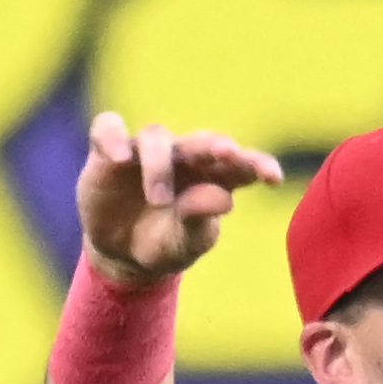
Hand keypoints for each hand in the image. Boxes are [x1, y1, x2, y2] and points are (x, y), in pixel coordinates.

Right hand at [75, 111, 283, 283]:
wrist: (121, 255)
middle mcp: (183, 158)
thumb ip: (200, 219)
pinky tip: (120, 158)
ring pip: (157, 138)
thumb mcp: (184, 242)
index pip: (240, 164)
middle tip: (227, 154)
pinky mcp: (108, 151)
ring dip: (160, 165)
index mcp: (213, 178)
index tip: (274, 178)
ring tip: (159, 200)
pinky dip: (113, 138)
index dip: (258, 165)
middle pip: (202, 142)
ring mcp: (146, 152)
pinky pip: (109, 129)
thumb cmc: (164, 244)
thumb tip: (223, 198)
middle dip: (216, 145)